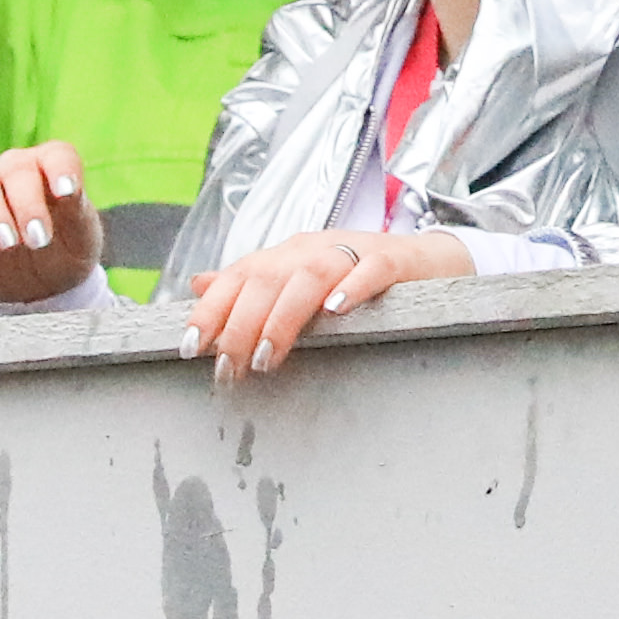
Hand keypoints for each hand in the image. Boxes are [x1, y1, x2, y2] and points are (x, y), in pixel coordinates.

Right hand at [0, 140, 103, 305]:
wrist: (41, 284)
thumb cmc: (66, 250)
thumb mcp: (81, 236)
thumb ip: (77, 211)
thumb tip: (70, 192)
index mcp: (52, 167)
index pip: (57, 156)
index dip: (61, 170)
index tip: (67, 192)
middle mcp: (16, 170)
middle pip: (17, 171)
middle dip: (27, 205)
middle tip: (39, 239)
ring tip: (8, 243)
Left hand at [166, 223, 470, 386]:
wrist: (427, 259)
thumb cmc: (356, 276)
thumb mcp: (297, 277)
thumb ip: (250, 284)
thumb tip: (199, 284)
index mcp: (286, 254)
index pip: (238, 275)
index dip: (210, 310)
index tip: (191, 349)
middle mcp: (313, 248)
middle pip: (267, 278)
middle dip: (240, 326)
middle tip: (231, 370)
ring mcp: (354, 251)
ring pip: (310, 275)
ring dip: (283, 317)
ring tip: (266, 357)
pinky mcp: (394, 260)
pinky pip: (371, 269)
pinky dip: (352, 287)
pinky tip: (335, 311)